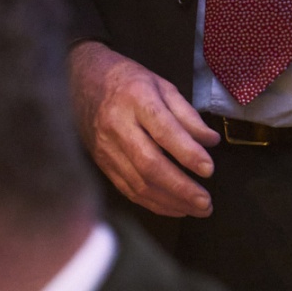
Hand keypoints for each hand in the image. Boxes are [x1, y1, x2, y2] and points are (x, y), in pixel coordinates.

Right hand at [68, 40, 220, 216]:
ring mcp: (107, 148)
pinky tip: (174, 207)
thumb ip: (187, 114)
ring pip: (139, 183)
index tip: (209, 169)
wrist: (82, 82)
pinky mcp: (102, 164)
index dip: (187, 152)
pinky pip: (128, 190)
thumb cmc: (128, 81)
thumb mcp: (162, 85)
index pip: (164, 131)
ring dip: (170, 202)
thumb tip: (210, 142)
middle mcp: (118, 126)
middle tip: (206, 203)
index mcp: (137, 99)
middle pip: (150, 164)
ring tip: (197, 209)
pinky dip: (154, 203)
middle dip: (180, 188)